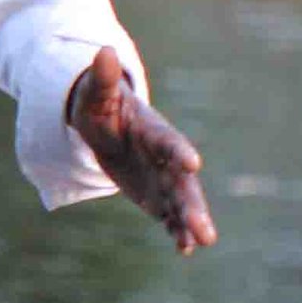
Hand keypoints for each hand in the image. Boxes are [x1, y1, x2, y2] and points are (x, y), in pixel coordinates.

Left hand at [68, 44, 216, 253]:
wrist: (104, 123)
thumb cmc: (99, 104)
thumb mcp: (95, 93)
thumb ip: (102, 78)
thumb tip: (103, 52)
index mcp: (153, 131)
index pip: (169, 142)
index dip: (179, 151)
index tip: (193, 163)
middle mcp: (166, 157)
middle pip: (183, 182)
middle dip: (193, 204)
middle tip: (206, 228)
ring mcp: (163, 178)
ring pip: (181, 202)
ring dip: (191, 222)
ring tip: (202, 242)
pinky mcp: (157, 196)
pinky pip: (169, 216)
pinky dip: (177, 232)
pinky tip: (185, 250)